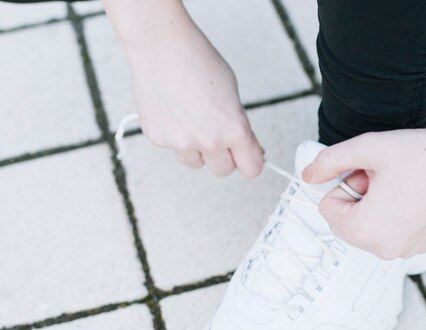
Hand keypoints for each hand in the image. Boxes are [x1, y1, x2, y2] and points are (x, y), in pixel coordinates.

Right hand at [126, 22, 263, 175]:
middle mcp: (209, 141)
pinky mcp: (158, 139)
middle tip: (217, 132)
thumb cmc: (199, 62)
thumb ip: (240, 127)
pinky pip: (174, 149)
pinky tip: (174, 110)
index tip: (246, 155)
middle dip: (223, 156)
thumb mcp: (233, 96)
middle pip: (223, 171)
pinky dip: (175, 135)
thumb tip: (250, 150)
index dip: (250, 160)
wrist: (161, 47)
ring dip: (197, 148)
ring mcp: (181, 143)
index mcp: (234, 130)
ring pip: (196, 162)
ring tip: (191, 117)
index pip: (251, 169)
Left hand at [303, 123, 425, 258]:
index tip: (370, 174)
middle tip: (385, 178)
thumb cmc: (424, 155)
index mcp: (364, 230)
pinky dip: (396, 215)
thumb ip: (329, 161)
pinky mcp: (421, 246)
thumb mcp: (366, 148)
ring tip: (402, 185)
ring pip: (369, 227)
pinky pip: (391, 232)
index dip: (345, 184)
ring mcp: (405, 251)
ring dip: (376, 206)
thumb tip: (307, 175)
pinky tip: (416, 195)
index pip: (327, 208)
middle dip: (359, 198)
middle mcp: (383, 249)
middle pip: (346, 222)